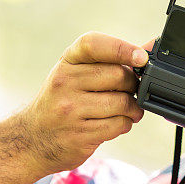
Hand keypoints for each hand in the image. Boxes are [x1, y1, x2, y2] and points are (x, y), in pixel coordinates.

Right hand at [20, 31, 149, 174]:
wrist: (33, 138)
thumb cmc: (63, 101)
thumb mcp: (78, 74)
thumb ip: (114, 60)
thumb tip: (152, 46)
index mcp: (67, 62)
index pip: (93, 44)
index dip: (121, 48)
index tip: (141, 57)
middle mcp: (64, 82)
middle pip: (118, 75)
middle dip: (133, 85)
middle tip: (131, 91)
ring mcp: (70, 110)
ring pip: (122, 103)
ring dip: (133, 108)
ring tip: (128, 110)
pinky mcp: (79, 134)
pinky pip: (118, 125)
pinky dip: (125, 124)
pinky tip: (116, 123)